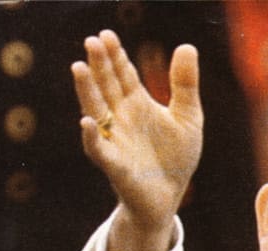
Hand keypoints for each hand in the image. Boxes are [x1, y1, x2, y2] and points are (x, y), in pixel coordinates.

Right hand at [72, 30, 202, 250]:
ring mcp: (116, 141)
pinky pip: (99, 150)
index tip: (108, 36)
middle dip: (99, 65)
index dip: (116, 56)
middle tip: (92, 41)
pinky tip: (86, 123)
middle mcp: (121, 119)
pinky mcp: (116, 166)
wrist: (169, 198)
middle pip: (106, 87)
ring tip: (79, 68)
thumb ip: (185, 85)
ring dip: (86, 92)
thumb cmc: (175, 159)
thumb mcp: (188, 118)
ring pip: (96, 112)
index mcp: (137, 104)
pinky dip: (91, 138)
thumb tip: (187, 46)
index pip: (123, 74)